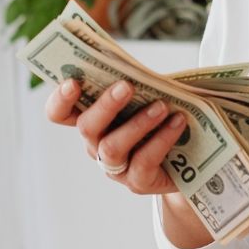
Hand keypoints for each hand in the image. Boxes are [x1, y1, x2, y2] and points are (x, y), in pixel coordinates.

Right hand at [43, 77, 187, 196]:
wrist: (189, 157)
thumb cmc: (161, 116)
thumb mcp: (147, 95)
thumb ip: (135, 81)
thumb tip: (136, 66)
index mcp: (92, 119)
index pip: (59, 113)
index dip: (60, 100)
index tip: (72, 83)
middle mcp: (96, 144)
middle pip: (87, 127)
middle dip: (105, 106)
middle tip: (127, 86)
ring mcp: (115, 167)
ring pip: (112, 147)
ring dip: (138, 123)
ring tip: (162, 106)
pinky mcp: (138, 181)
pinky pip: (143, 161)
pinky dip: (162, 139)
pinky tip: (178, 121)